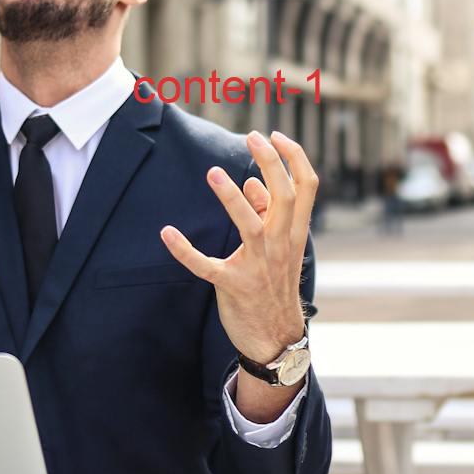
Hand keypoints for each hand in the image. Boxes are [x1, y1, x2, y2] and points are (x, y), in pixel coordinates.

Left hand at [160, 131, 316, 364]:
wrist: (275, 337)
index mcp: (294, 233)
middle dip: (270, 163)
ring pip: (249, 225)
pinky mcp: (233, 285)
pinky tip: (167, 233)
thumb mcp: (281, 249)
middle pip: (284, 196)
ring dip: (230, 198)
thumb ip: (268, 216)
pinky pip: (206, 265)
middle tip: (252, 137)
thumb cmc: (275, 285)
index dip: (294, 158)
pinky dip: (185, 250)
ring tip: (213, 173)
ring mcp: (258, 266)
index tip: (276, 136)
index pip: (306, 187)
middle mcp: (281, 245)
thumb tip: (252, 183)